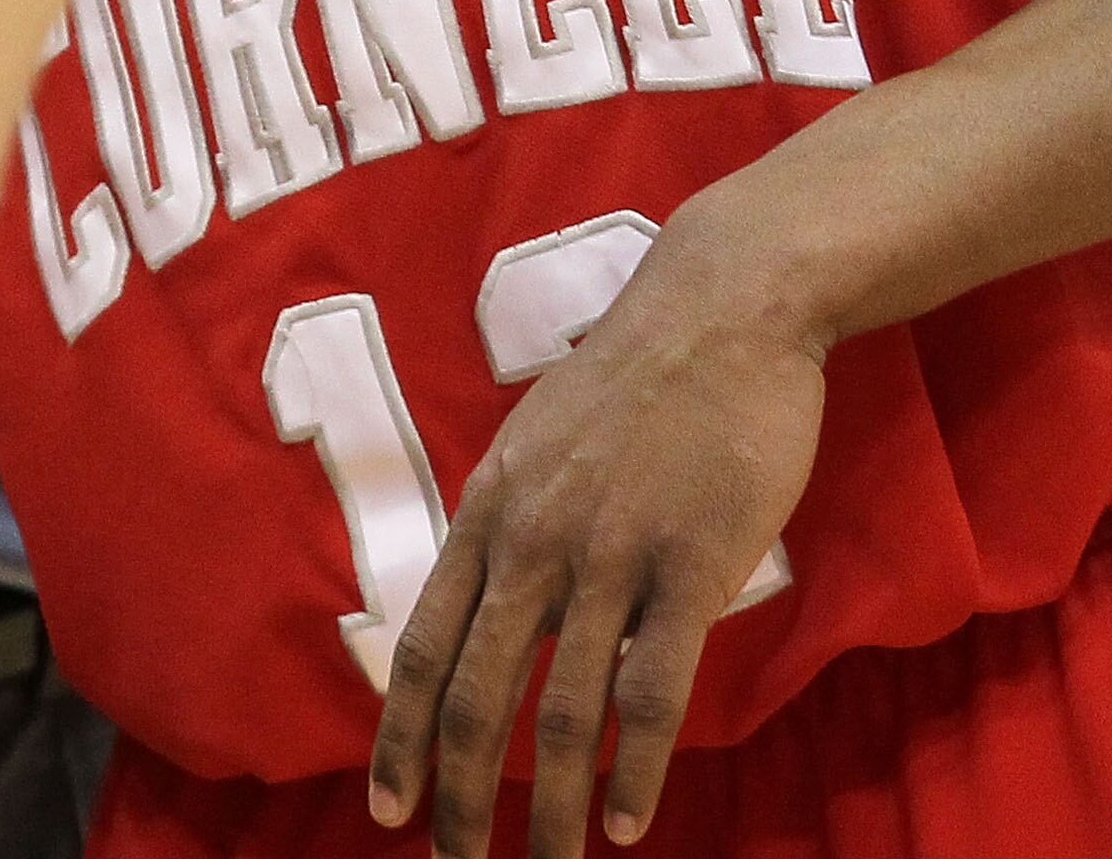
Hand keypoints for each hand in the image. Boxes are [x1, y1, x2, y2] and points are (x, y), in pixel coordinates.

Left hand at [369, 192, 825, 858]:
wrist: (724, 304)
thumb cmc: (636, 374)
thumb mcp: (538, 438)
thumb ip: (510, 521)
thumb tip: (484, 603)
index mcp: (492, 509)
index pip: (427, 647)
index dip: (402, 739)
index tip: (387, 812)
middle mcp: (535, 540)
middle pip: (480, 700)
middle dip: (462, 802)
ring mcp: (611, 554)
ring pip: (562, 716)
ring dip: (552, 814)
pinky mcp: (690, 566)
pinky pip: (650, 694)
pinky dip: (634, 772)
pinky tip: (629, 824)